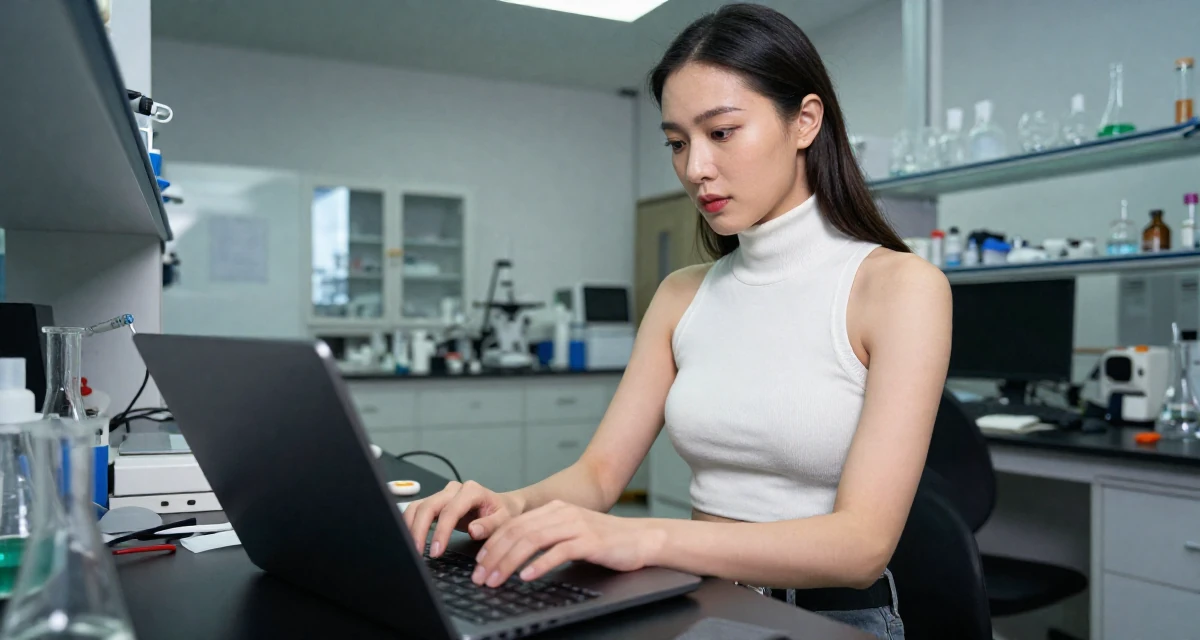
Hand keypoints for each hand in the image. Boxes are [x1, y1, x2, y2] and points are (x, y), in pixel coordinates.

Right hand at [402, 480, 524, 557]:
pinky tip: (409, 539)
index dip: (441, 532)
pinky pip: (418, 510)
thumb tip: (473, 530)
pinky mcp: (436, 502)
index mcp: (472, 491)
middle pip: (428, 506)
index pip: (450, 510)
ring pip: (418, 506)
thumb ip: (490, 525)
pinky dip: (410, 524)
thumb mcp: (505, 520)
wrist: (503, 505)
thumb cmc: (504, 512)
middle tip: (417, 554)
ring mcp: (443, 494)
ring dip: (410, 527)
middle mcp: (454, 489)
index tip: (436, 552)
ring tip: (410, 549)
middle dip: (419, 530)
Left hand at [470, 500, 663, 587]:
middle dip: (494, 556)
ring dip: (509, 562)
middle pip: (518, 532)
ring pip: (532, 540)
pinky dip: (539, 564)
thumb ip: (548, 538)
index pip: (514, 524)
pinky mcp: (589, 541)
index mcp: (555, 510)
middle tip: (481, 576)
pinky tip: (527, 576)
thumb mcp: (572, 533)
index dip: (492, 544)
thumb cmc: (607, 541)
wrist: (642, 538)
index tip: (479, 564)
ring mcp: (576, 525)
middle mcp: (562, 513)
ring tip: (496, 579)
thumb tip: (517, 555)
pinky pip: (558, 551)